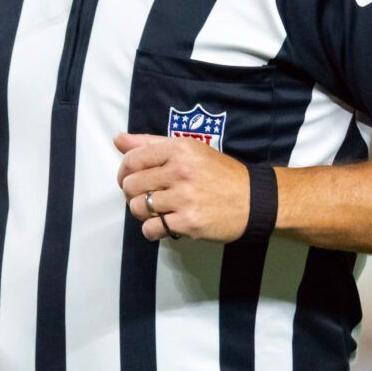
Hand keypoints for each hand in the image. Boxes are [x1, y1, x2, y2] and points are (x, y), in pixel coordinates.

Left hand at [115, 132, 251, 242]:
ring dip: (142, 213)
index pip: (132, 159)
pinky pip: (151, 229)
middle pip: (131, 185)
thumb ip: (151, 143)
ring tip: (156, 211)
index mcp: (179, 149)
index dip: (124, 172)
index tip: (129, 179)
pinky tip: (163, 225)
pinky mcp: (189, 223)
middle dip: (132, 194)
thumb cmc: (219, 174)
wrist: (253, 200)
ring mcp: (185, 198)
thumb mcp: (190, 150)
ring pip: (138, 208)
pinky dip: (152, 230)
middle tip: (145, 197)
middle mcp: (180, 171)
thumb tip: (118, 139)